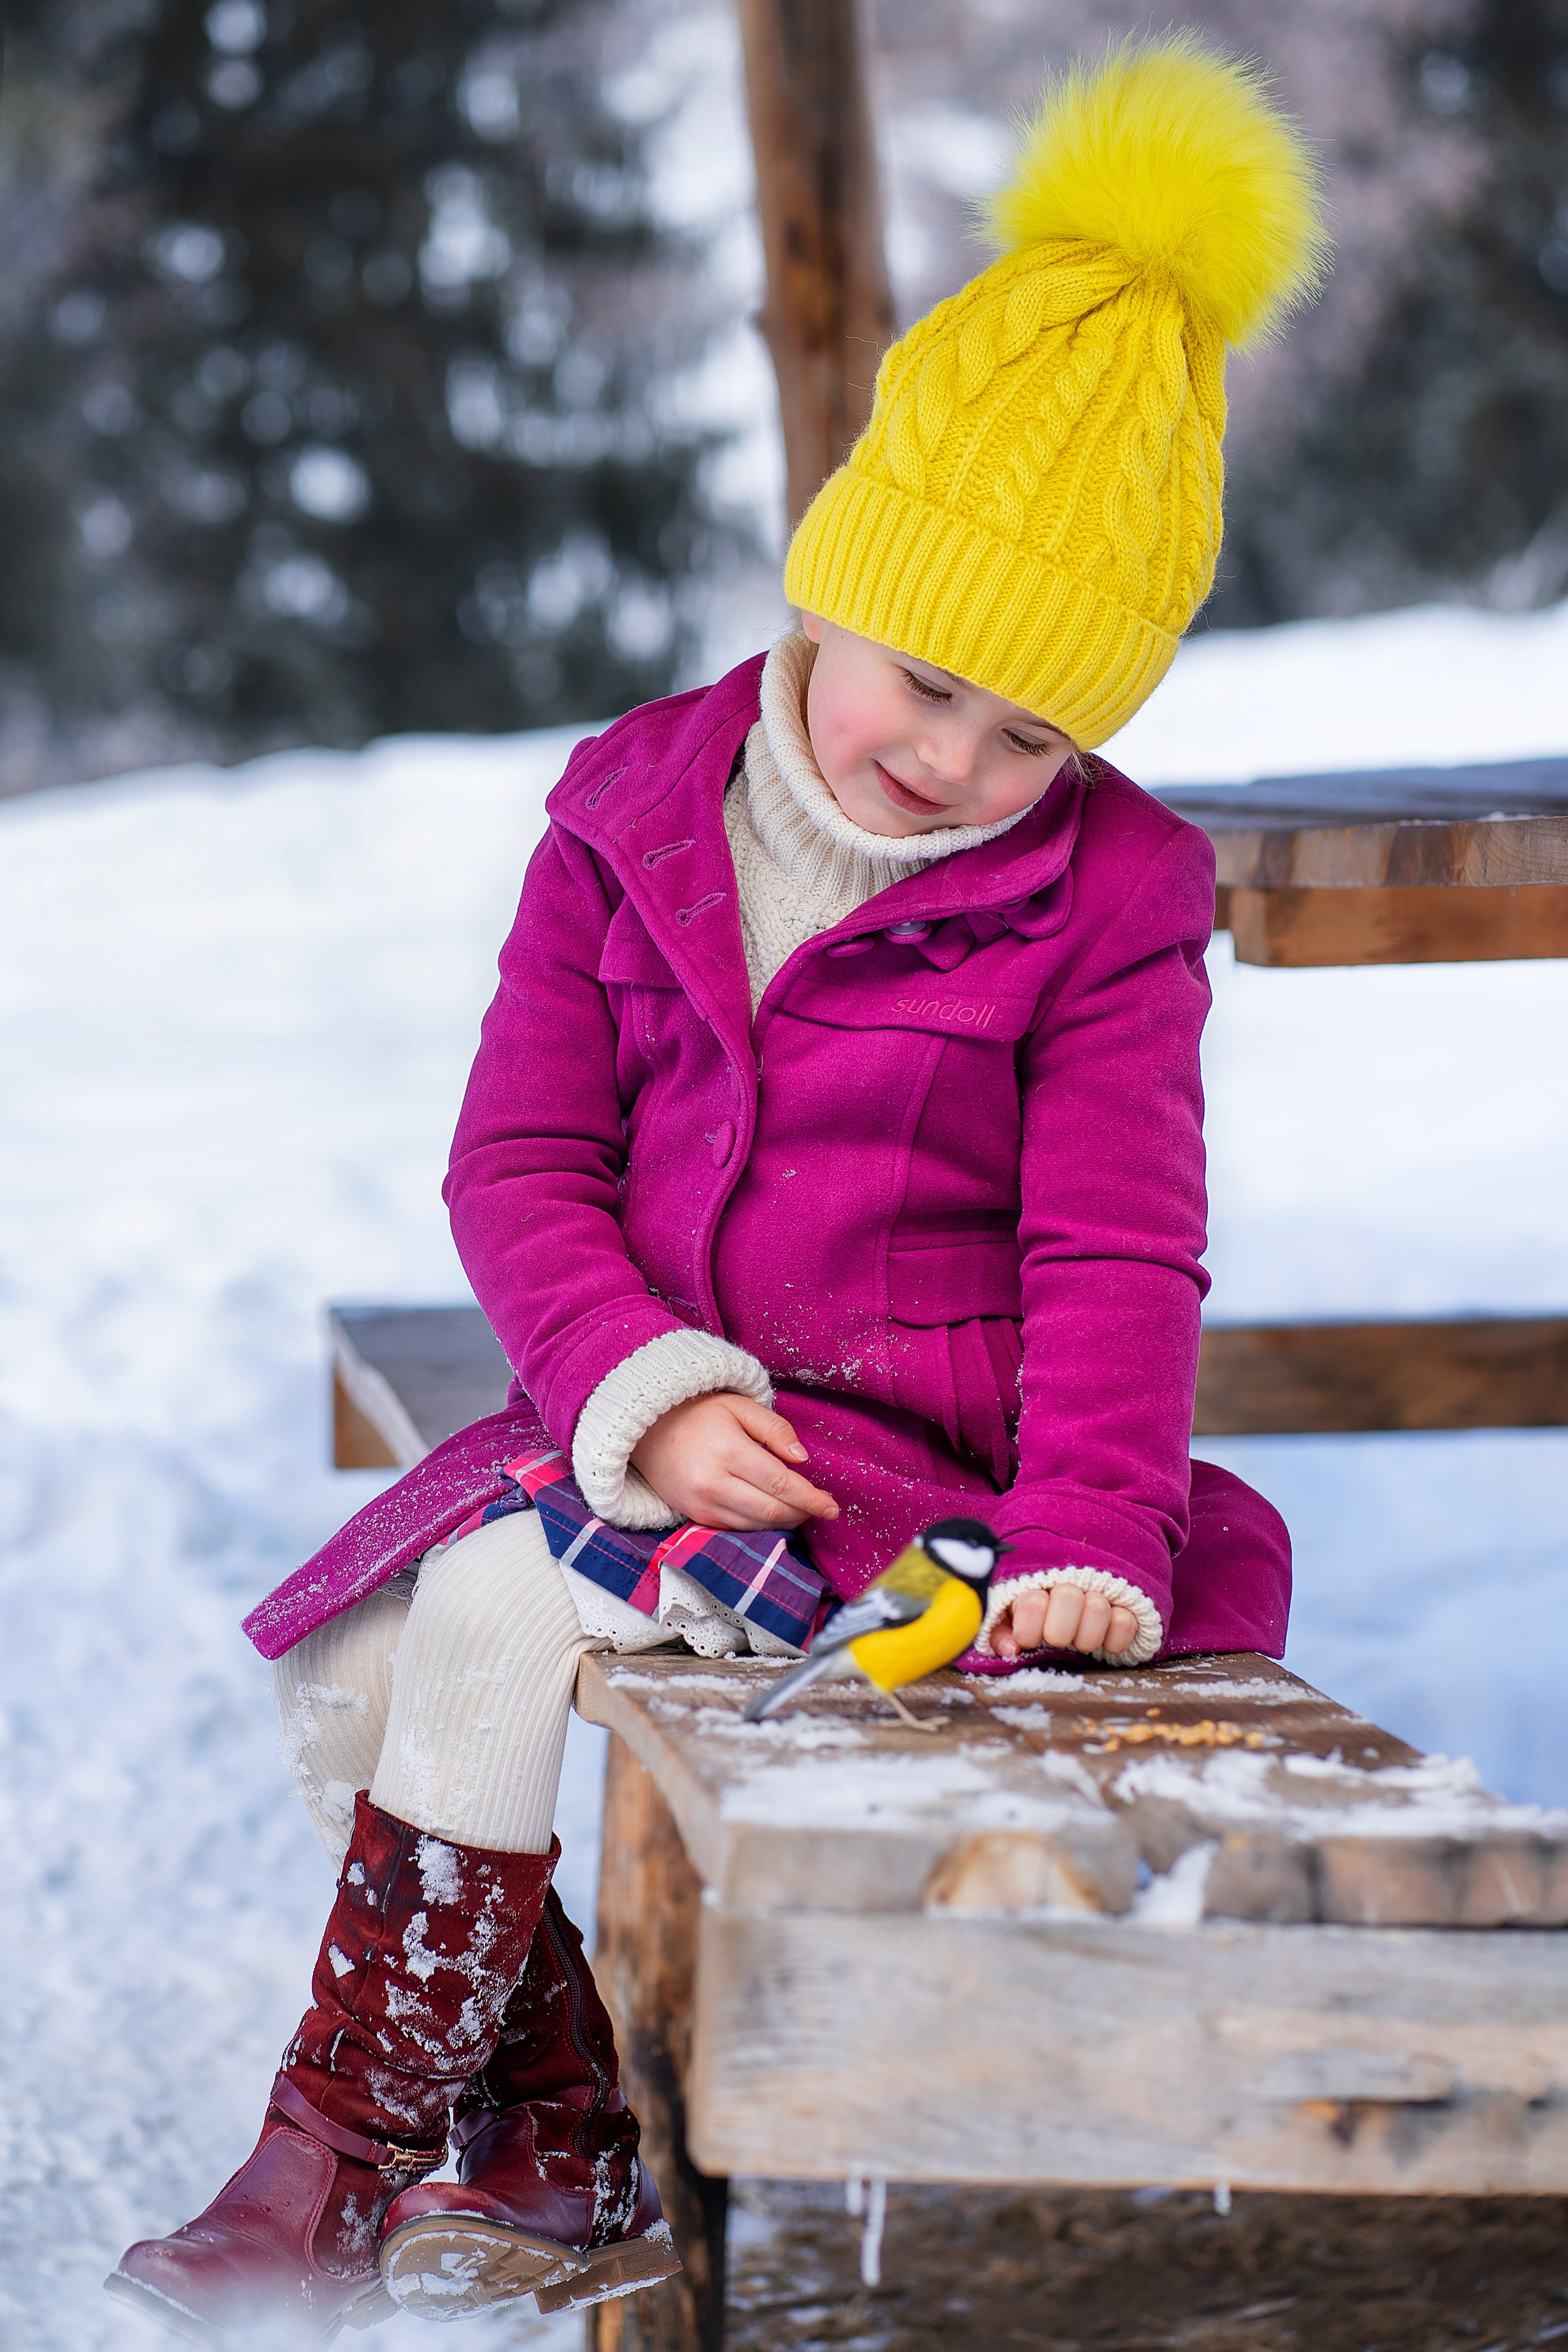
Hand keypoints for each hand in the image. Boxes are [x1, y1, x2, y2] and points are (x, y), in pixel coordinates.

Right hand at [630, 1393, 839, 1531]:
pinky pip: (736, 1529)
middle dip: (803, 1513)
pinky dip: (760, 1527)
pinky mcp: (695, 1516)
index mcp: (728, 1451)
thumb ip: (775, 1429)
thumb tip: (802, 1458)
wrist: (647, 1430)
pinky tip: (774, 1515)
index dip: (810, 1498)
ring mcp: (702, 1504)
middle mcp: (713, 1483)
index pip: (781, 1483)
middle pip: (772, 1510)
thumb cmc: (698, 1413)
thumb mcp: (739, 1406)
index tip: (832, 1506)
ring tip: (802, 1511)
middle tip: (822, 1509)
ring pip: (756, 1526)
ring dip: (785, 1523)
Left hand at [990, 1583, 1138, 1660]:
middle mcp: (1068, 1583)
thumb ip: (999, 1634)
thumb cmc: (1032, 1620)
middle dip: (1060, 1631)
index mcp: (1035, 1585)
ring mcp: (1099, 1592)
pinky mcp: (1126, 1607)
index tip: (1028, 1640)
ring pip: (1098, 1609)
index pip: (1033, 1603)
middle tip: (1057, 1641)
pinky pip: (1125, 1622)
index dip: (1029, 1630)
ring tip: (1079, 1643)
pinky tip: (1104, 1645)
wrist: (1069, 1603)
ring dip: (1087, 1636)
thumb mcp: (1008, 1624)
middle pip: (1068, 1598)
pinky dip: (1115, 1639)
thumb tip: (1011, 1649)